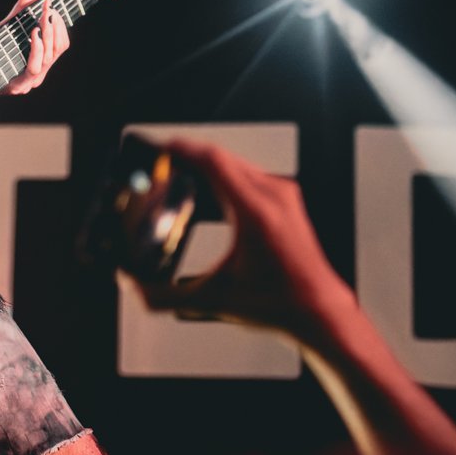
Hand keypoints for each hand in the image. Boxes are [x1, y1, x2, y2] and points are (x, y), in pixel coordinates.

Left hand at [1, 0, 69, 94]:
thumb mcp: (8, 27)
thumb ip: (21, 10)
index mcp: (41, 62)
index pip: (61, 45)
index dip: (60, 26)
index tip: (53, 8)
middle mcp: (39, 73)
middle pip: (57, 49)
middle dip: (54, 26)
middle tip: (49, 9)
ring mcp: (30, 82)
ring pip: (49, 57)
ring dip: (48, 35)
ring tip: (44, 18)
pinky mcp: (19, 86)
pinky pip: (34, 67)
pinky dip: (37, 49)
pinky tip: (35, 32)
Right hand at [124, 138, 348, 340]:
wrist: (318, 308)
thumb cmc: (281, 302)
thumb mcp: (215, 300)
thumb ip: (168, 298)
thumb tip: (137, 290)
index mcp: (255, 212)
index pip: (214, 161)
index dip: (183, 149)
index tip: (160, 146)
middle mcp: (272, 196)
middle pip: (222, 157)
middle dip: (188, 154)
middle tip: (161, 160)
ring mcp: (283, 195)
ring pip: (236, 163)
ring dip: (207, 163)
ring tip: (180, 169)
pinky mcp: (286, 201)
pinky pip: (249, 173)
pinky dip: (224, 173)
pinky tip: (211, 186)